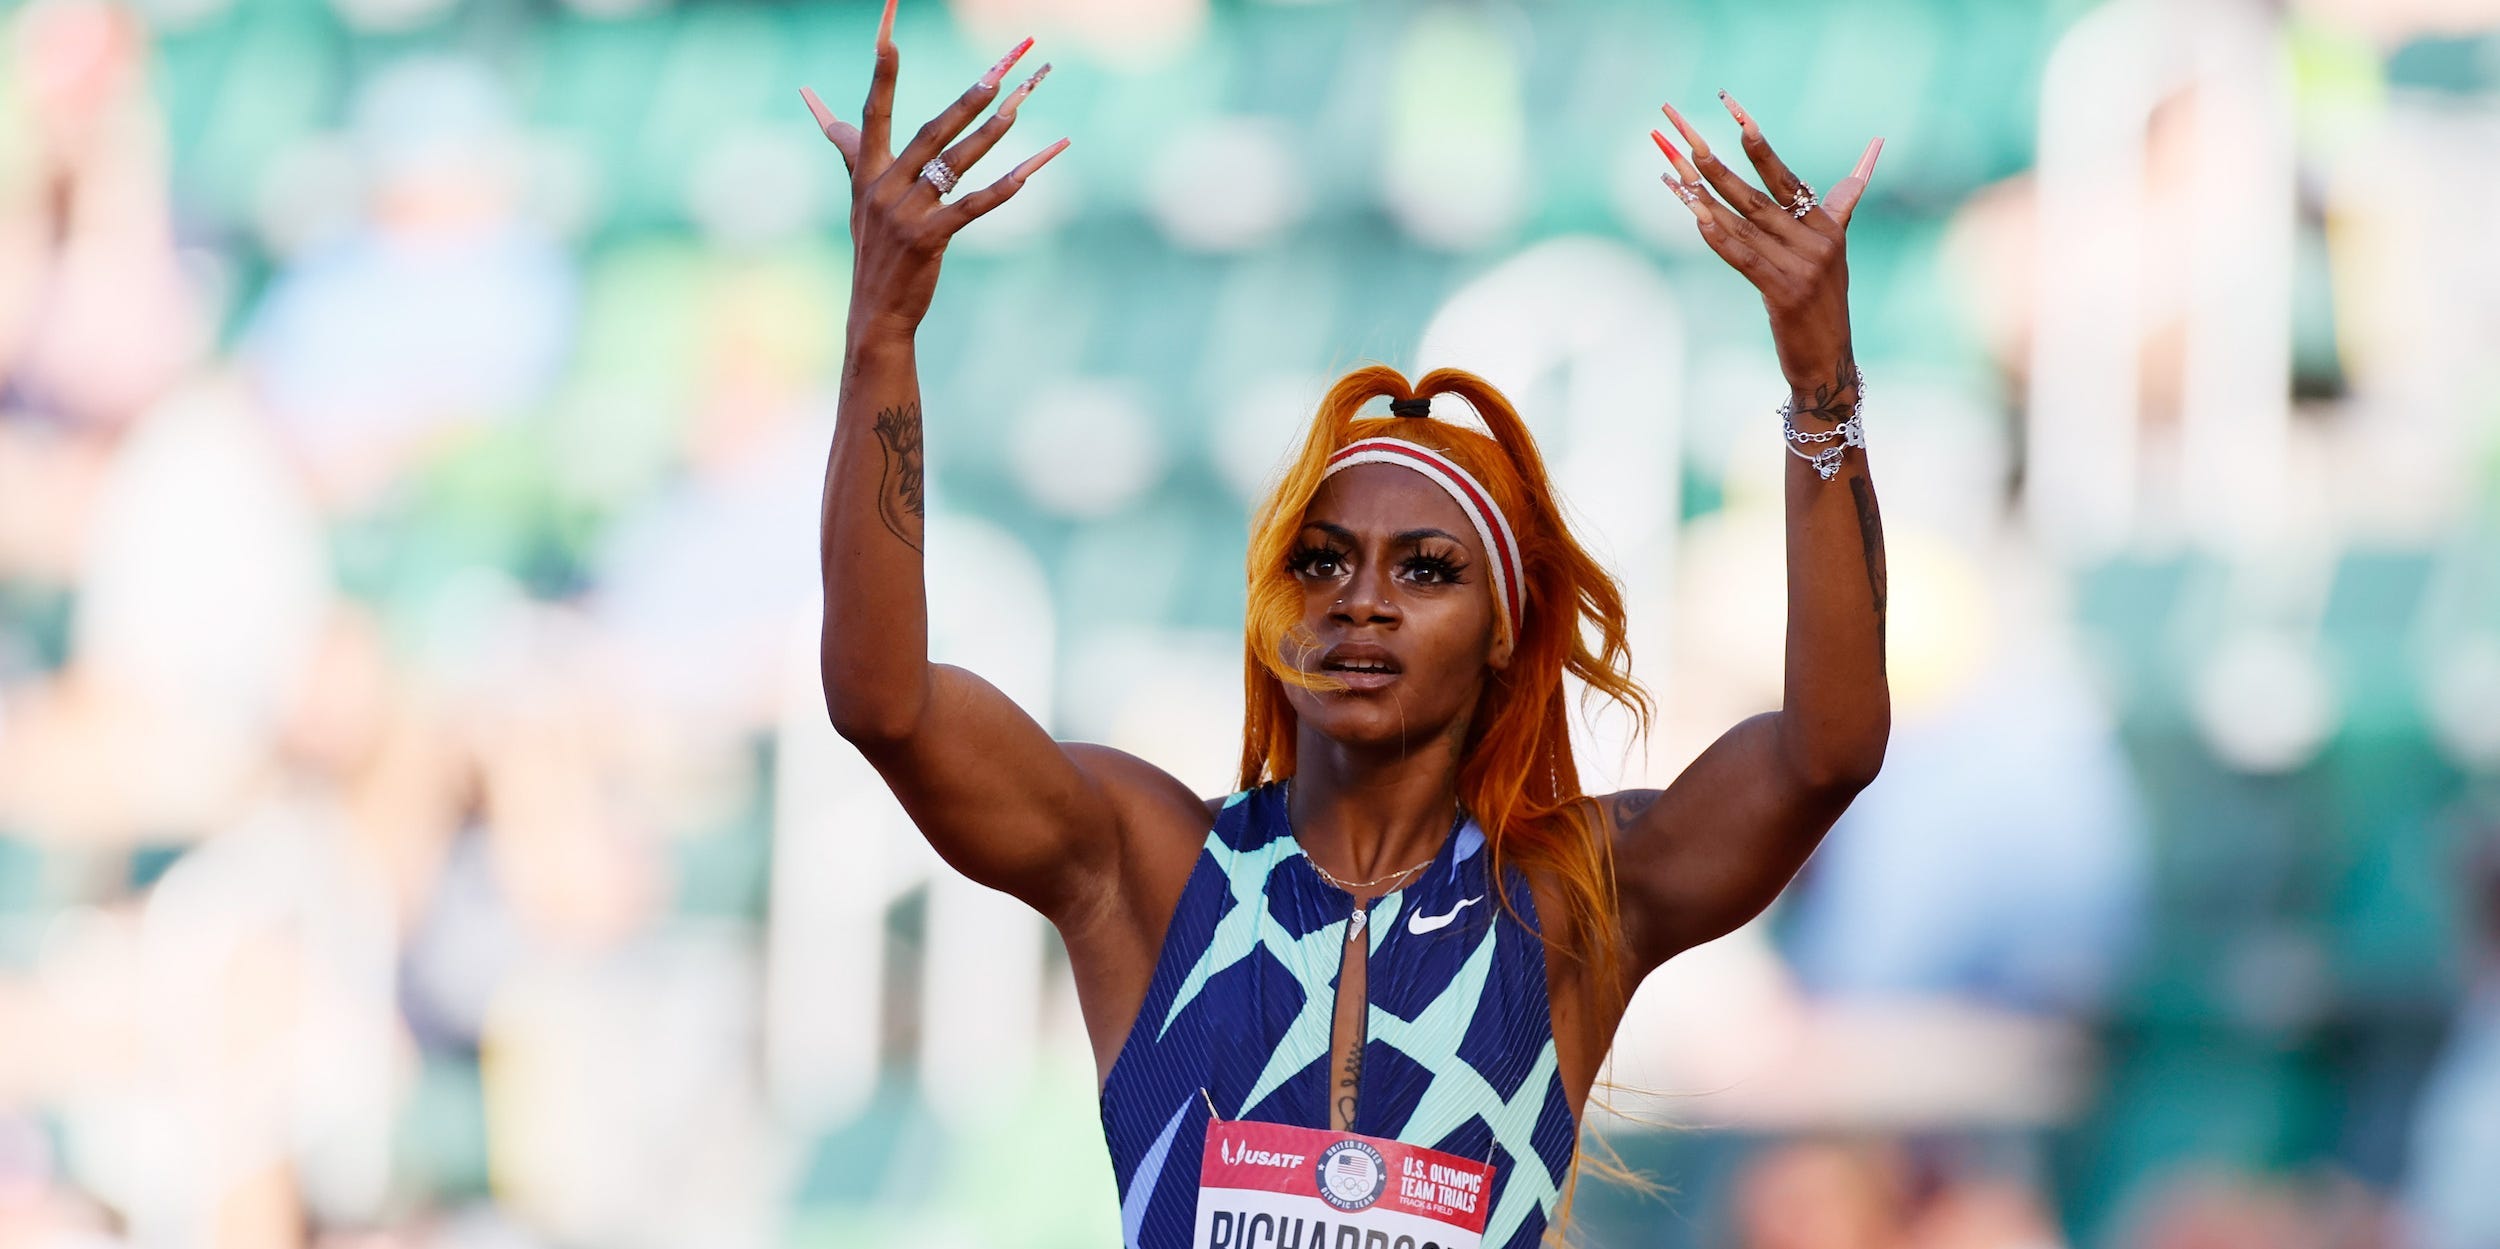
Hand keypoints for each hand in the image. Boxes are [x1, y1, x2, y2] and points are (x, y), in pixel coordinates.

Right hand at [800, 0, 1068, 340]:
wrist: (874, 312)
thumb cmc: (873, 250)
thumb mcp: (856, 195)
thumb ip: (845, 144)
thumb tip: (810, 97)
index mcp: (867, 171)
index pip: (873, 109)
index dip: (882, 69)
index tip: (889, 29)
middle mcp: (884, 186)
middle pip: (932, 130)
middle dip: (968, 97)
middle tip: (999, 69)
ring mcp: (906, 213)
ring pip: (957, 162)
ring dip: (993, 132)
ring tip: (1021, 105)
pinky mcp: (929, 238)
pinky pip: (973, 205)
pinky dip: (1004, 186)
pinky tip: (1030, 169)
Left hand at [1650, 91, 1880, 398]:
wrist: (1829, 360)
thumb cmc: (1825, 301)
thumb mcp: (1837, 246)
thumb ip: (1845, 200)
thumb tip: (1876, 146)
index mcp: (1829, 224)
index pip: (1787, 176)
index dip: (1759, 144)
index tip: (1734, 113)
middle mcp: (1819, 240)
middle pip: (1757, 194)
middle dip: (1716, 164)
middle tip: (1685, 136)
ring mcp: (1804, 266)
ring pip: (1744, 224)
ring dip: (1704, 197)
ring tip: (1674, 172)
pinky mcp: (1786, 293)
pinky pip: (1745, 257)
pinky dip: (1719, 236)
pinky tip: (1695, 217)